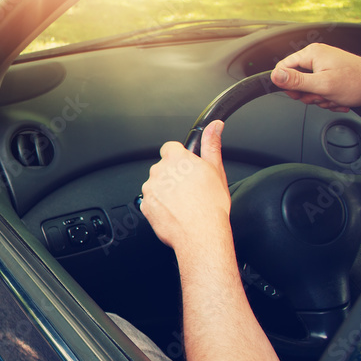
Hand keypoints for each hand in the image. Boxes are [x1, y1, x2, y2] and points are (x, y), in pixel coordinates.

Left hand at [140, 120, 230, 255]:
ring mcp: (150, 188)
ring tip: (184, 203)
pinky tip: (175, 212)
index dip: (180, 157)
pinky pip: (151, 201)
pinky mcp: (145, 205)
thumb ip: (211, 144)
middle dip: (174, 175)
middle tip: (190, 189)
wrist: (201, 234)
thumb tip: (214, 126)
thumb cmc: (210, 206)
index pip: (171, 148)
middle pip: (163, 167)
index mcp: (176, 159)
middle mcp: (159, 170)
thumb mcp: (216, 170)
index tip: (187, 167)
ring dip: (166, 190)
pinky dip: (160, 205)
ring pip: (156, 184)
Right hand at [271, 43, 360, 111]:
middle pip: (296, 81)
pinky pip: (320, 91)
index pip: (283, 67)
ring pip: (309, 89)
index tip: (297, 93)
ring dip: (320, 98)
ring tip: (334, 97)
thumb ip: (295, 81)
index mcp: (312, 53)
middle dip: (308, 94)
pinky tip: (339, 99)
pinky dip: (328, 99)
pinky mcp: (332, 76)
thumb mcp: (322, 84)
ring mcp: (325, 67)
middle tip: (321, 95)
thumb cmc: (358, 83)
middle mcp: (318, 57)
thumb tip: (274, 76)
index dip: (287, 84)